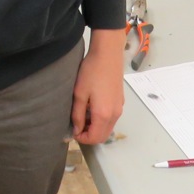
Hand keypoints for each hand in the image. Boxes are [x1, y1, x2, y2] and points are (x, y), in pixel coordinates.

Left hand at [71, 27, 125, 144]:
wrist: (107, 54)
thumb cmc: (91, 73)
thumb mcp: (79, 94)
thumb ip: (78, 115)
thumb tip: (77, 130)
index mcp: (104, 115)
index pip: (95, 138)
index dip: (82, 139)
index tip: (72, 131)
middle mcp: (115, 115)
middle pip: (103, 136)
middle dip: (89, 135)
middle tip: (77, 125)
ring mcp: (119, 108)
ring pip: (108, 127)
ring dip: (95, 127)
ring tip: (83, 115)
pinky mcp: (120, 101)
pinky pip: (111, 118)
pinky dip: (102, 120)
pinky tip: (92, 107)